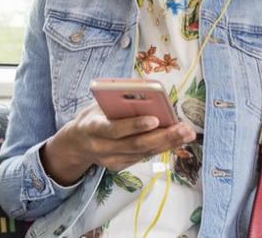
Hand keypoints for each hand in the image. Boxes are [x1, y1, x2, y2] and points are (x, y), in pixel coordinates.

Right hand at [40, 103, 195, 185]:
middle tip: (184, 128)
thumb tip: (145, 94)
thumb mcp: (97, 106)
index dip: (135, 125)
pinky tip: (176, 140)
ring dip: (168, 144)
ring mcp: (111, 161)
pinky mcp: (119, 167)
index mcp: (93, 128)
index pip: (115, 129)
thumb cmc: (91, 117)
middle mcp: (102, 148)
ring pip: (143, 153)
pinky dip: (160, 148)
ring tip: (187, 134)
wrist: (75, 144)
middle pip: (136, 145)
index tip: (155, 119)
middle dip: (163, 136)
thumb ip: (116, 102)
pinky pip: (143, 157)